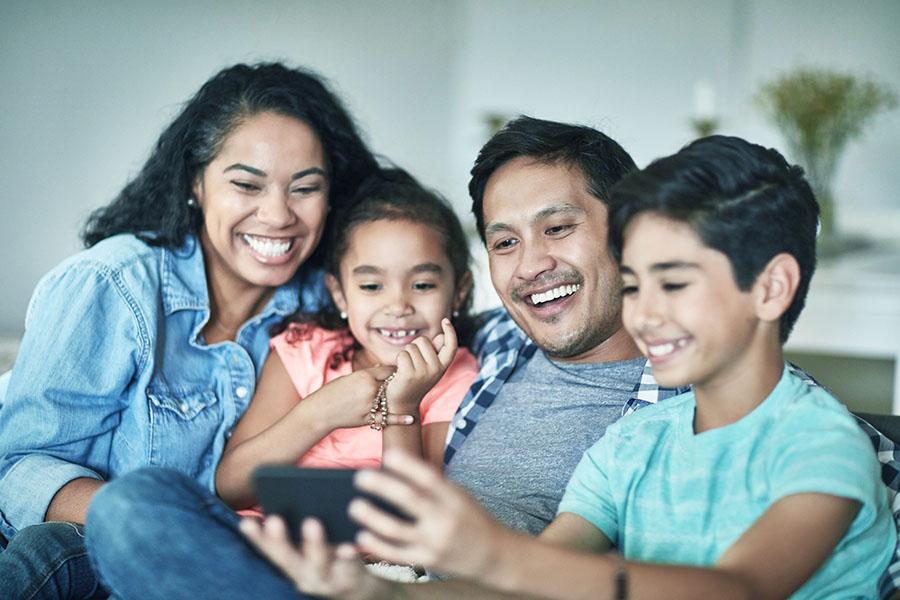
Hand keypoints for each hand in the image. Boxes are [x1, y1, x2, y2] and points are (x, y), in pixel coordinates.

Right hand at [240, 516, 388, 599]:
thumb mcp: (311, 548)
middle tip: (274, 520)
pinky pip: (348, 567)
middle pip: (287, 559)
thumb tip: (292, 491)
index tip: (245, 522)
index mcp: (291, 563)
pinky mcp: (350, 579)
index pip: (268, 550)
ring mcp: (326, 579)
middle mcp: (303, 575)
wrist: (357, 588)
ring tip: (311, 523)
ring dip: (313, 544)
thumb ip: (300, 527)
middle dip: (279, 540)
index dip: (256, 537)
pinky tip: (348, 544)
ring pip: (317, 563)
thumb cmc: (330, 557)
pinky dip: (347, 556)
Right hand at [304, 365, 412, 430]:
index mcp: (364, 376)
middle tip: (410, 382)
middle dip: (399, 383)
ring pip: (390, 399)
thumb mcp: (349, 378)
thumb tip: (381, 367)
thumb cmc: (333, 392)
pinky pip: (387, 418)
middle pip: (392, 384)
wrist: (320, 411)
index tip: (404, 370)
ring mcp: (369, 404)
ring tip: (410, 396)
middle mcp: (369, 389)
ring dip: (398, 397)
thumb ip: (367, 374)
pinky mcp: (368, 418)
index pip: (388, 370)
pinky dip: (400, 419)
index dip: (396, 371)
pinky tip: (411, 418)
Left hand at [348, 450, 510, 579]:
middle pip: (409, 499)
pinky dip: (376, 545)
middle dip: (382, 487)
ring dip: (372, 517)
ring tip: (355, 506)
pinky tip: (361, 536)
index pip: (429, 478)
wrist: (493, 556)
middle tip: (361, 477)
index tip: (387, 455)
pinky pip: (396, 554)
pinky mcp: (427, 561)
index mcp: (454, 498)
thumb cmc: (471, 518)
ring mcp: (435, 543)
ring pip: (396, 530)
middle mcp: (444, 520)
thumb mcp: (460, 495)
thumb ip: (434, 485)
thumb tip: (399, 469)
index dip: (408, 465)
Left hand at [387, 319, 457, 412]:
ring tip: (406, 369)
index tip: (445, 321)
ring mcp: (423, 372)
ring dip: (406, 354)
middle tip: (413, 364)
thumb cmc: (415, 382)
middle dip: (415, 347)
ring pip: (411, 347)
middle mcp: (436, 369)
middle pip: (423, 340)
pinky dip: (399, 360)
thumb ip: (435, 352)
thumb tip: (441, 336)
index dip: (450, 332)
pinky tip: (399, 372)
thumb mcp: (429, 367)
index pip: (451, 345)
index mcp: (443, 366)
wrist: (403, 403)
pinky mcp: (409, 374)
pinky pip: (402, 354)